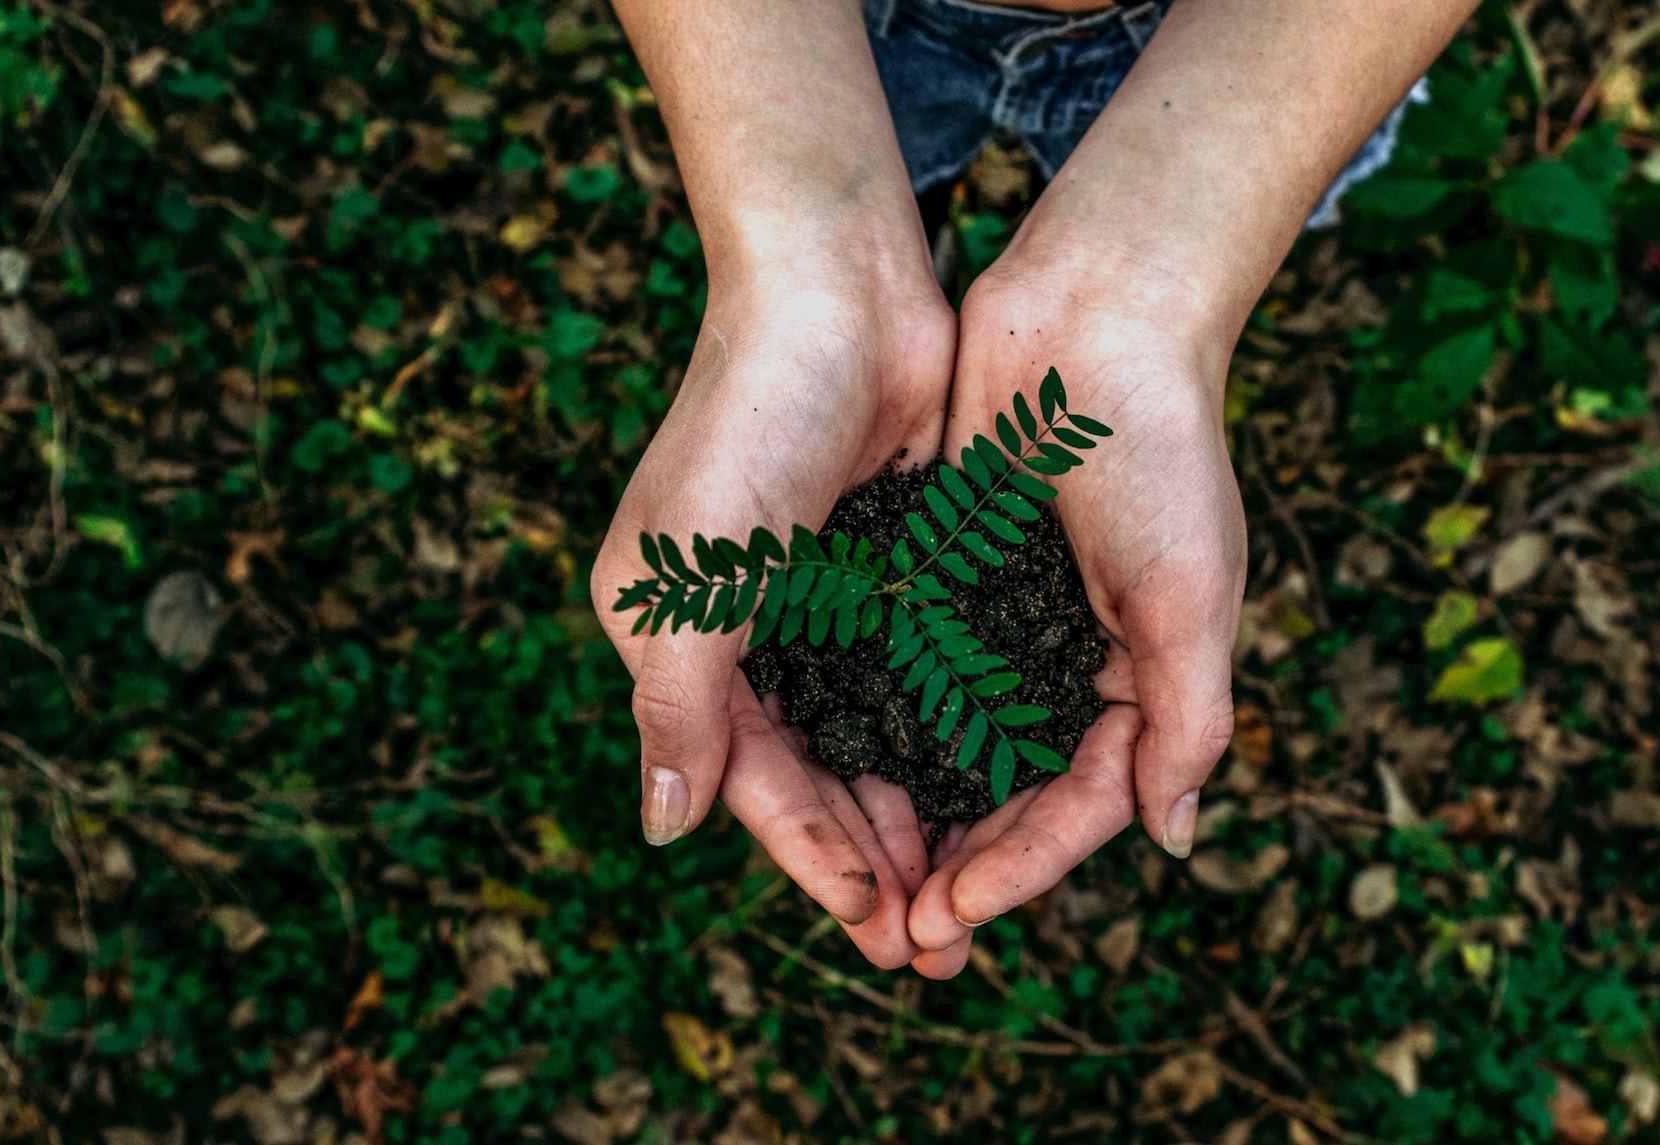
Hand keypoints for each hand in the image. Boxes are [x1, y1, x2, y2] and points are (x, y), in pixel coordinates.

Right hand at [592, 261, 953, 968]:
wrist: (838, 287)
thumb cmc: (749, 422)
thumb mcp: (693, 575)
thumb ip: (678, 705)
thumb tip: (664, 830)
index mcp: (680, 639)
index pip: (752, 779)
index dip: (814, 859)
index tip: (878, 929)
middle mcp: (748, 631)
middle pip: (817, 775)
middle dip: (873, 861)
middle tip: (936, 945)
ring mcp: (824, 601)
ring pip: (875, 738)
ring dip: (917, 815)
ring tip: (970, 894)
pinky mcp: (891, 568)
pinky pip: (921, 677)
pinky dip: (950, 736)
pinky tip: (995, 790)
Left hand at [906, 255, 1244, 974]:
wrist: (1096, 314)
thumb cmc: (1160, 451)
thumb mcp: (1192, 593)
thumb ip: (1187, 718)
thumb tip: (1172, 839)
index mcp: (1138, 679)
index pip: (1079, 804)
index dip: (1022, 867)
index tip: (954, 913)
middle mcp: (1065, 662)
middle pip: (1007, 794)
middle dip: (959, 867)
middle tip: (899, 937)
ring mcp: (1000, 621)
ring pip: (947, 745)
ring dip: (909, 815)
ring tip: (858, 882)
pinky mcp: (942, 574)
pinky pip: (905, 668)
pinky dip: (875, 723)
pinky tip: (828, 769)